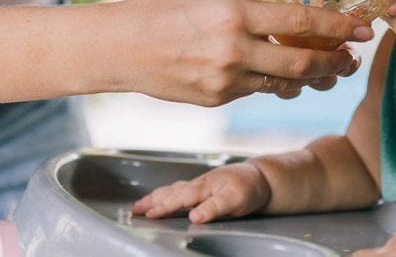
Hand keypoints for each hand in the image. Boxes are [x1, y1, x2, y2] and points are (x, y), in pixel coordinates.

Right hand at [113, 0, 369, 104]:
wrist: (116, 50)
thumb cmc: (157, 11)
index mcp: (232, 16)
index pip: (299, 21)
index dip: (337, 27)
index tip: (362, 29)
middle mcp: (233, 51)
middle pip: (301, 62)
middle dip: (334, 62)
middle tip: (353, 58)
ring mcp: (225, 80)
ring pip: (283, 82)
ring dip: (311, 78)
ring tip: (329, 70)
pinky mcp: (216, 99)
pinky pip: (256, 90)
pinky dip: (275, 82)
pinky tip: (285, 74)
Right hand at [132, 163, 269, 222]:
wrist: (261, 178)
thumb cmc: (249, 188)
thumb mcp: (235, 200)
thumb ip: (214, 207)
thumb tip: (194, 216)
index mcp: (204, 187)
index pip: (179, 199)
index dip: (164, 207)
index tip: (149, 214)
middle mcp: (198, 184)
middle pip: (171, 193)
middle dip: (152, 201)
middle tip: (134, 209)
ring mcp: (199, 185)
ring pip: (173, 190)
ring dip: (156, 196)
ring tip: (140, 204)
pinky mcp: (202, 187)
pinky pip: (179, 190)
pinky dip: (166, 193)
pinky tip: (162, 196)